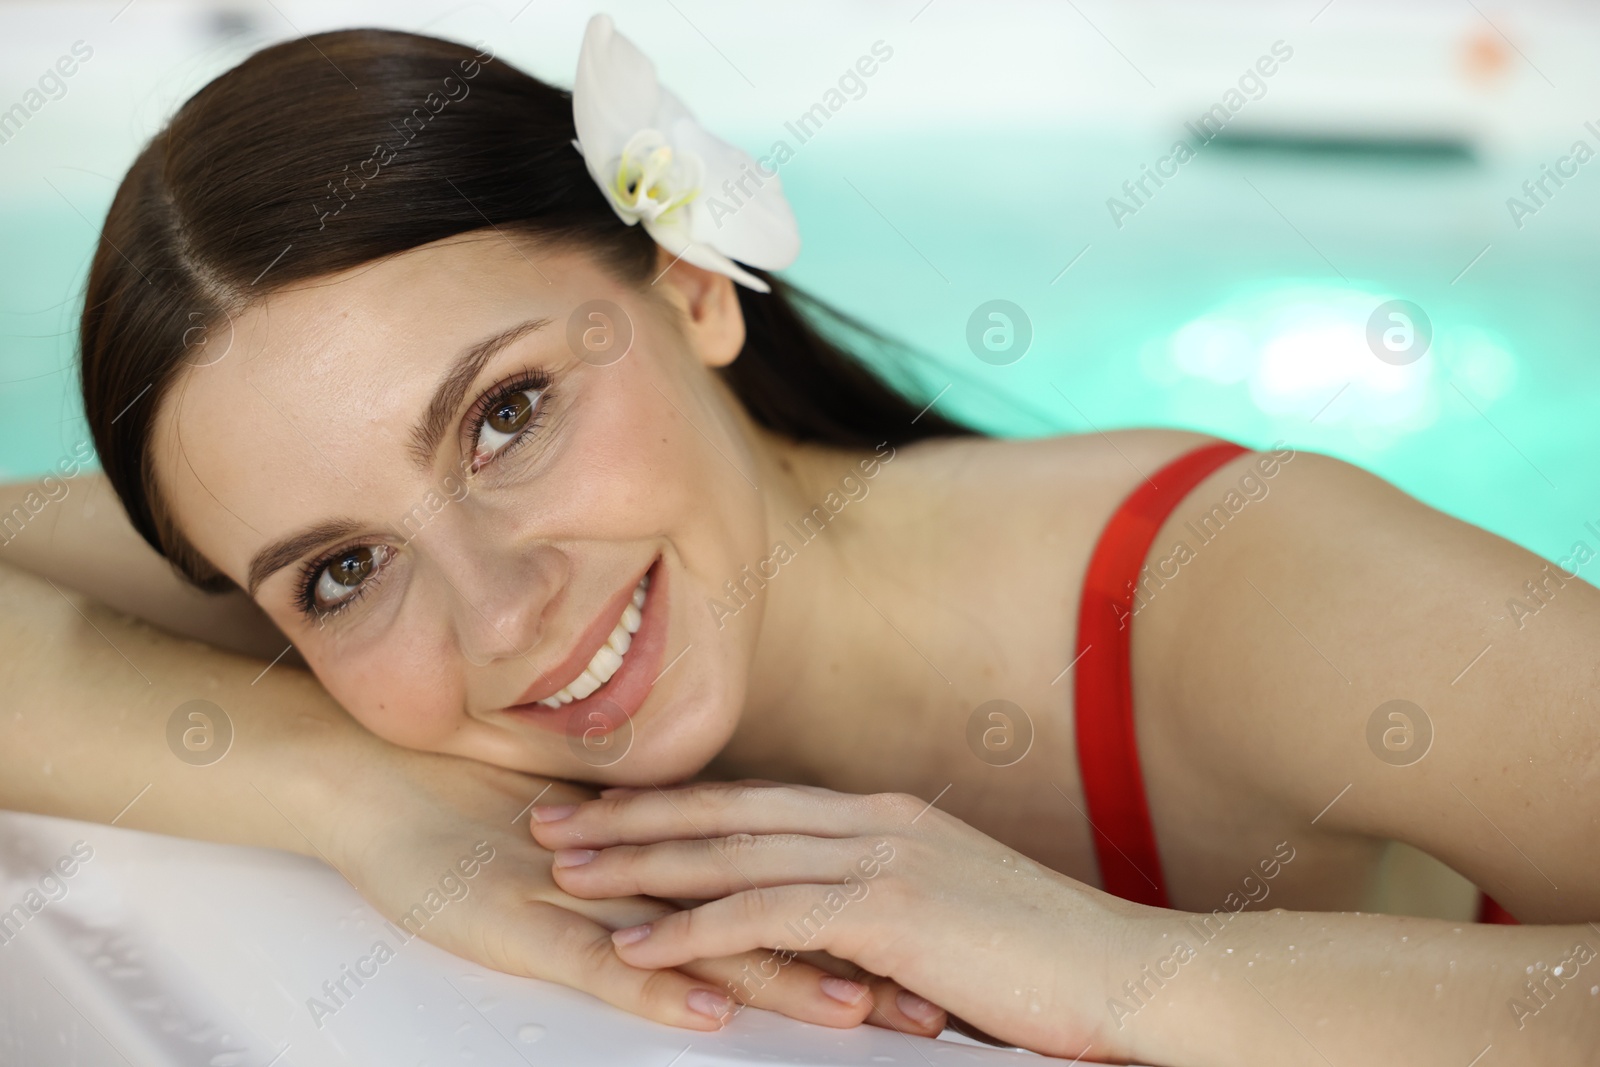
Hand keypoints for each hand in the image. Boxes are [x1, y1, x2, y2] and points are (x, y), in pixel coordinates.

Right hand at [317, 751, 942, 1034]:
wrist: (375, 784)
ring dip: (784, 974)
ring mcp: (592, 896)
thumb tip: (726, 903)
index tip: (930, 951)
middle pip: (768, 919)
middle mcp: (646, 872)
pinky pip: (602, 962)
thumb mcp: (583, 860)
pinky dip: (657, 985)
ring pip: (705, 940)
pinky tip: (706, 1007)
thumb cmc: (476, 821)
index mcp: (668, 854)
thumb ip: (653, 877)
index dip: (855, 921)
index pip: (780, 889)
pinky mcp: (529, 925)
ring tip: (855, 1006)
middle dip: (853, 962)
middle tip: (932, 998)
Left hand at [530, 779, 1144, 1058]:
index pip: (755, 800)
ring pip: (731, 854)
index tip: (613, 806)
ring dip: (641, 864)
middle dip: (634, 816)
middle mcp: (872, 820)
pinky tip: (640, 944)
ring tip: (569, 872)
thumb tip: (826, 929)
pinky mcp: (886, 911)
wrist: (1121, 971)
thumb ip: (880, 901)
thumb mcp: (950, 910)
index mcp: (883, 814)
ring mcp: (879, 858)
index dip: (677, 803)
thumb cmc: (1042, 955)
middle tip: (553, 819)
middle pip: (726, 812)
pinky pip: (764, 915)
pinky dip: (692, 927)